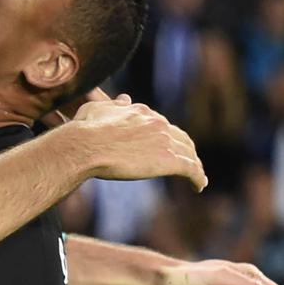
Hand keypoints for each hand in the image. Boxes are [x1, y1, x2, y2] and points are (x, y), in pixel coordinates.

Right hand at [71, 99, 206, 190]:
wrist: (85, 145)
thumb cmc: (85, 129)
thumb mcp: (97, 109)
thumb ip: (114, 105)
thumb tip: (125, 98)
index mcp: (141, 112)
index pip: (162, 124)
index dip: (166, 136)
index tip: (167, 146)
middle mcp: (157, 123)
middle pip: (180, 137)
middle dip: (185, 149)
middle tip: (187, 161)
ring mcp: (164, 141)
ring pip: (189, 153)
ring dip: (195, 164)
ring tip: (197, 177)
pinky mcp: (168, 160)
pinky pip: (191, 169)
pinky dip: (198, 178)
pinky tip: (198, 186)